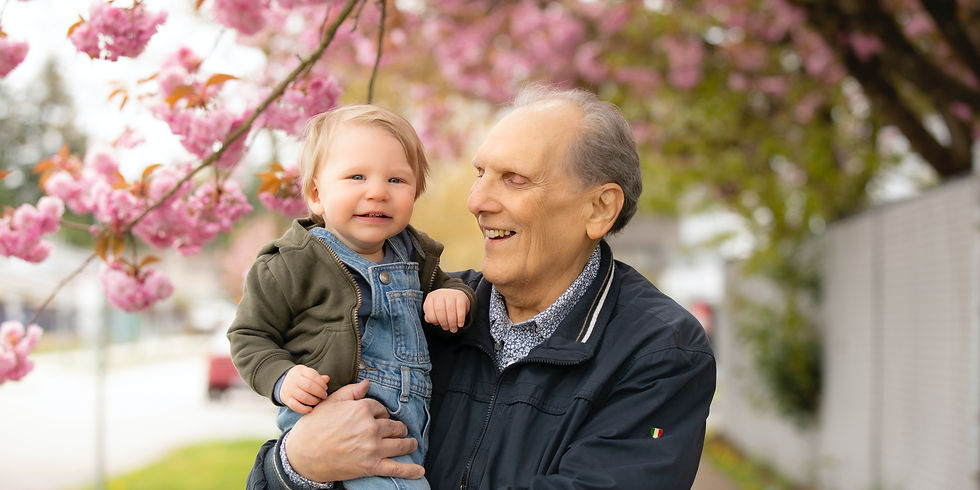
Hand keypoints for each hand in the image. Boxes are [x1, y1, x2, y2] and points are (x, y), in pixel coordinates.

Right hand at [281, 365, 329, 413]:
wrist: (282, 381)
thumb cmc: (299, 378)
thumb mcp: (307, 374)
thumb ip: (317, 377)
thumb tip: (327, 379)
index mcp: (301, 371)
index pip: (313, 375)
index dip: (321, 383)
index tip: (325, 388)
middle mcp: (294, 380)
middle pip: (309, 386)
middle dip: (319, 392)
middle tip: (324, 396)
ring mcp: (289, 390)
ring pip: (303, 397)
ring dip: (314, 401)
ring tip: (318, 401)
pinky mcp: (286, 399)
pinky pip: (295, 406)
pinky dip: (304, 409)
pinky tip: (310, 409)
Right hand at [285, 380, 424, 481]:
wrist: (301, 455)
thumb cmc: (314, 427)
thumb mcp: (331, 403)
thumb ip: (352, 392)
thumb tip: (368, 383)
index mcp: (362, 409)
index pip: (381, 409)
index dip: (380, 414)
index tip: (378, 418)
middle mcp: (370, 427)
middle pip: (394, 426)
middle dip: (397, 428)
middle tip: (399, 431)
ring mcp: (372, 448)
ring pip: (400, 444)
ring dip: (408, 444)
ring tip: (411, 444)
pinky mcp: (371, 466)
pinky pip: (396, 469)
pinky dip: (410, 470)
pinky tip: (420, 470)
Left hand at [423, 288, 469, 331]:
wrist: (456, 296)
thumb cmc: (443, 305)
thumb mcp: (434, 309)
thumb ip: (430, 316)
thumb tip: (429, 320)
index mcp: (431, 298)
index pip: (429, 310)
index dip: (433, 320)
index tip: (437, 324)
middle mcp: (440, 294)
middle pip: (439, 310)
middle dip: (443, 322)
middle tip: (446, 328)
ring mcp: (450, 294)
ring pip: (450, 310)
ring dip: (452, 322)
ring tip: (453, 329)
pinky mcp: (460, 296)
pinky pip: (460, 308)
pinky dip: (460, 318)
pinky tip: (460, 324)